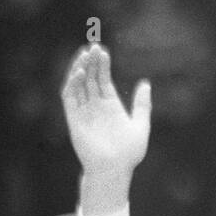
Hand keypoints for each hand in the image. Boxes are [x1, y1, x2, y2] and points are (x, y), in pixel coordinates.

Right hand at [61, 44, 150, 214]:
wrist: (114, 169)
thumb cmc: (129, 153)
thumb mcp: (141, 126)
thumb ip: (143, 105)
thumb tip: (146, 83)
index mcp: (110, 106)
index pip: (103, 79)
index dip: (102, 65)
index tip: (103, 51)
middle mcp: (95, 106)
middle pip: (89, 78)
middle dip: (90, 62)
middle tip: (92, 46)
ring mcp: (84, 111)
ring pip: (78, 85)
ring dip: (79, 69)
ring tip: (84, 54)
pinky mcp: (74, 119)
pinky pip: (70, 98)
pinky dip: (72, 84)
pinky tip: (78, 73)